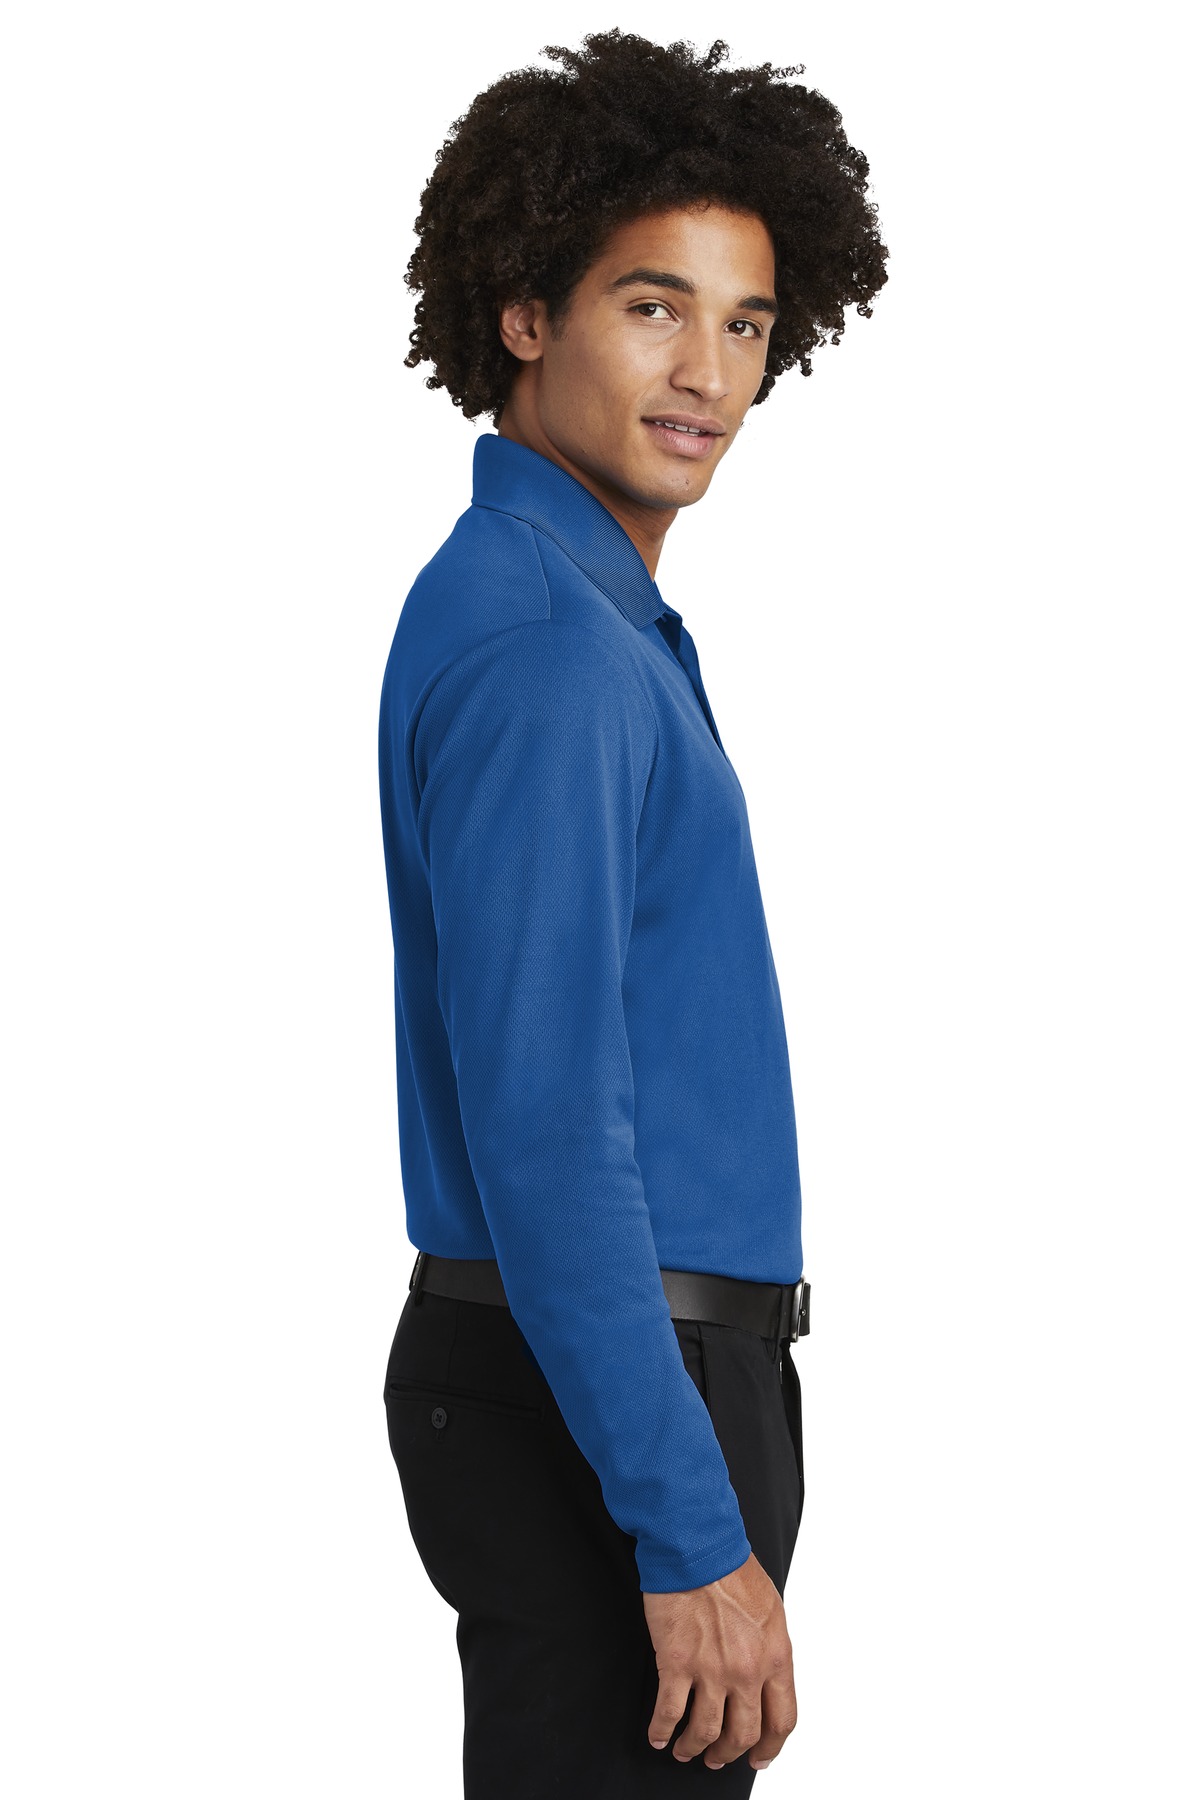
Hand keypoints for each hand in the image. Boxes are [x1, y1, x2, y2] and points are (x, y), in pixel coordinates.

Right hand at [642, 1549, 795, 1770]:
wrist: (697, 1545)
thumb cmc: (730, 1566)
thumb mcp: (769, 1610)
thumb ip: (768, 1647)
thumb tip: (762, 1674)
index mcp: (776, 1656)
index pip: (782, 1719)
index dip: (770, 1746)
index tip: (759, 1757)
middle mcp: (747, 1671)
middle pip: (744, 1734)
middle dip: (729, 1753)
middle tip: (718, 1758)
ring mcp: (711, 1670)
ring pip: (706, 1731)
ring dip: (695, 1747)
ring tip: (685, 1750)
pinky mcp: (675, 1664)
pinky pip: (669, 1712)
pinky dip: (662, 1731)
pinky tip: (658, 1735)